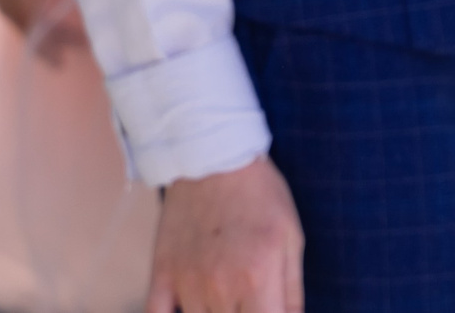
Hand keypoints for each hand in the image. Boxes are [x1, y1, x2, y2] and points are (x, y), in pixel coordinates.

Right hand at [148, 156, 303, 312]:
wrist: (212, 157)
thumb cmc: (260, 195)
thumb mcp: (291, 237)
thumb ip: (293, 290)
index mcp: (258, 277)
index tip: (269, 307)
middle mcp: (221, 286)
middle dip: (245, 312)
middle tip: (248, 297)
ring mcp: (187, 282)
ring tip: (225, 297)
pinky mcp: (162, 274)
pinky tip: (189, 305)